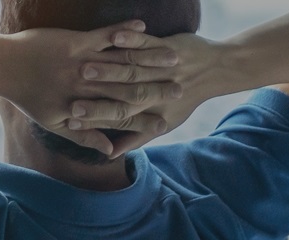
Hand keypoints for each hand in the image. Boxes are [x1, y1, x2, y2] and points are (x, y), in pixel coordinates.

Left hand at [0, 20, 182, 154]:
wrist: (3, 66)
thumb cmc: (28, 96)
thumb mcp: (55, 123)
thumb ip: (84, 138)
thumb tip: (109, 153)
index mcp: (82, 109)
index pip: (119, 118)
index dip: (144, 120)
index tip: (167, 121)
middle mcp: (84, 89)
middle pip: (127, 91)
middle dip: (156, 90)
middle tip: (181, 88)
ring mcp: (80, 64)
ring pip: (121, 64)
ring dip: (148, 60)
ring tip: (174, 58)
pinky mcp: (74, 43)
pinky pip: (104, 36)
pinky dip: (123, 32)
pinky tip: (142, 27)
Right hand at [70, 32, 228, 157]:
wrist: (217, 70)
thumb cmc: (184, 99)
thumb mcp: (164, 121)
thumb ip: (134, 137)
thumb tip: (111, 154)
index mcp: (152, 110)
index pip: (119, 118)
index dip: (95, 120)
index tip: (71, 121)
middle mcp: (157, 91)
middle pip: (122, 95)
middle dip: (95, 97)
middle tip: (71, 100)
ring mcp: (162, 67)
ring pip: (131, 69)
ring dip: (107, 68)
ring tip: (84, 67)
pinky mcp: (166, 46)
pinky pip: (146, 41)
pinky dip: (131, 37)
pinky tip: (114, 36)